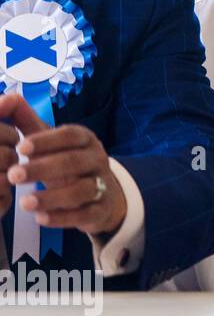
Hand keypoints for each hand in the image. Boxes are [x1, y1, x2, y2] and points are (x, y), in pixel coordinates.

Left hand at [1, 95, 125, 235]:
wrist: (101, 193)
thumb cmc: (67, 162)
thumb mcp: (51, 142)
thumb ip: (28, 122)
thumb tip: (9, 97)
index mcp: (86, 140)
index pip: (71, 135)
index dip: (48, 140)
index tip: (21, 147)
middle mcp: (98, 160)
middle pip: (74, 162)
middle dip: (43, 169)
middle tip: (13, 176)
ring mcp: (102, 185)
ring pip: (82, 190)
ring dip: (52, 197)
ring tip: (24, 203)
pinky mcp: (100, 210)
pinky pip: (85, 214)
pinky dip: (63, 217)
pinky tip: (41, 218)